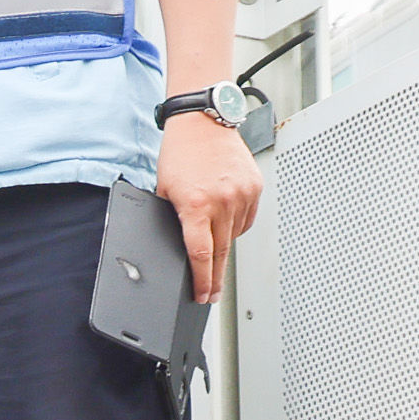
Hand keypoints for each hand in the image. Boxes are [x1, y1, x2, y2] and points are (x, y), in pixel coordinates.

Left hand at [155, 110, 260, 303]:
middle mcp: (223, 201)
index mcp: (196, 206)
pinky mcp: (255, 186)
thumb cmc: (179, 155)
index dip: (201, 281)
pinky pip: (246, 219)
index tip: (202, 296)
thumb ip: (174, 220)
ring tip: (212, 254)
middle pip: (220, 252)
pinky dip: (235, 226)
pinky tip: (224, 222)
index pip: (201, 254)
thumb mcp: (163, 192)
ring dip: (223, 248)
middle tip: (211, 295)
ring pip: (234, 236)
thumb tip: (181, 246)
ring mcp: (242, 194)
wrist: (203, 123)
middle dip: (214, 278)